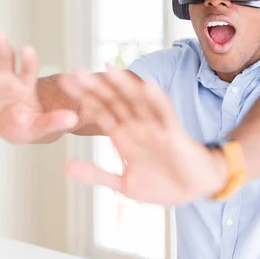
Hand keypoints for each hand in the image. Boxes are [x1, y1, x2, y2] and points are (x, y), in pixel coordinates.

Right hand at [0, 27, 77, 143]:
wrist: (8, 129)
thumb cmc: (27, 127)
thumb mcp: (40, 128)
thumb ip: (54, 122)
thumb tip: (73, 120)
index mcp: (26, 86)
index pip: (28, 69)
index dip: (27, 59)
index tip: (26, 50)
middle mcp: (10, 77)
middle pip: (7, 58)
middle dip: (3, 46)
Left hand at [59, 64, 226, 205]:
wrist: (195, 189)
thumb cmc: (163, 184)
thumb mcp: (124, 184)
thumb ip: (96, 174)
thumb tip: (66, 167)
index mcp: (124, 136)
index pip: (101, 111)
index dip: (83, 97)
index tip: (64, 85)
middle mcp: (138, 127)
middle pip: (114, 101)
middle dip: (95, 87)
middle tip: (74, 72)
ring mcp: (156, 128)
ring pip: (138, 102)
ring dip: (124, 85)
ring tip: (108, 68)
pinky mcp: (174, 135)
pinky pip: (166, 114)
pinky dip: (158, 100)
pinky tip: (148, 85)